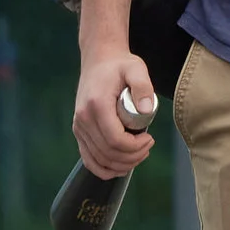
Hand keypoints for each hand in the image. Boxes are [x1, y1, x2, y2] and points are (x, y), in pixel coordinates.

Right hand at [71, 42, 154, 177]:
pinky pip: (88, 159)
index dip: (135, 147)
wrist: (98, 61)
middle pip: (108, 153)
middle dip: (133, 157)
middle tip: (149, 146)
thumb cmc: (119, 65)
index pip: (115, 140)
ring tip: (140, 154)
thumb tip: (146, 109)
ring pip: (99, 160)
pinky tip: (121, 167)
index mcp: (97, 105)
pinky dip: (104, 169)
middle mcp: (83, 119)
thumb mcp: (136, 68)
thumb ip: (143, 86)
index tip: (150, 138)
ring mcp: (79, 127)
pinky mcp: (79, 131)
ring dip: (122, 165)